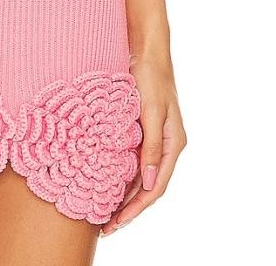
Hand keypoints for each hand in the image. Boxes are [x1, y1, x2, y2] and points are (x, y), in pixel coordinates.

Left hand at [99, 51, 185, 235]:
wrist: (146, 48)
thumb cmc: (151, 75)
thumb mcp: (151, 110)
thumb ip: (151, 145)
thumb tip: (148, 183)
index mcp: (173, 143)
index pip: (156, 187)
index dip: (137, 208)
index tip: (117, 223)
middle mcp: (165, 145)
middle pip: (147, 186)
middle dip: (128, 209)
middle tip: (105, 227)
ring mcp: (153, 138)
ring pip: (138, 176)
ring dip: (122, 195)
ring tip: (102, 212)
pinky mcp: (140, 129)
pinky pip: (131, 160)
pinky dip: (119, 175)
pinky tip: (104, 182)